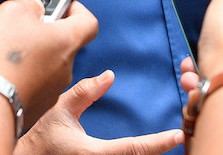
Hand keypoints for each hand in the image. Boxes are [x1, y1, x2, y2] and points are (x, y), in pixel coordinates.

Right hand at [0, 0, 97, 128]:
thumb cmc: (2, 56)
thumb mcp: (12, 12)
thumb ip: (30, 5)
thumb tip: (35, 9)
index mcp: (67, 41)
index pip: (88, 22)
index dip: (74, 10)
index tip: (58, 6)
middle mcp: (65, 68)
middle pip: (57, 43)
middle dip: (36, 32)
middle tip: (14, 27)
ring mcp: (51, 90)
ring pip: (39, 62)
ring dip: (21, 53)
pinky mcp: (34, 107)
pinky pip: (27, 82)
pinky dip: (13, 73)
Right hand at [16, 71, 183, 153]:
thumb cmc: (41, 139)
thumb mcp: (60, 111)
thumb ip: (85, 92)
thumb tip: (109, 75)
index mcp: (94, 154)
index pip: (134, 149)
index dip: (159, 143)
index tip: (178, 135)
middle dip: (159, 150)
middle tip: (181, 134)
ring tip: (169, 144)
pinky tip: (147, 150)